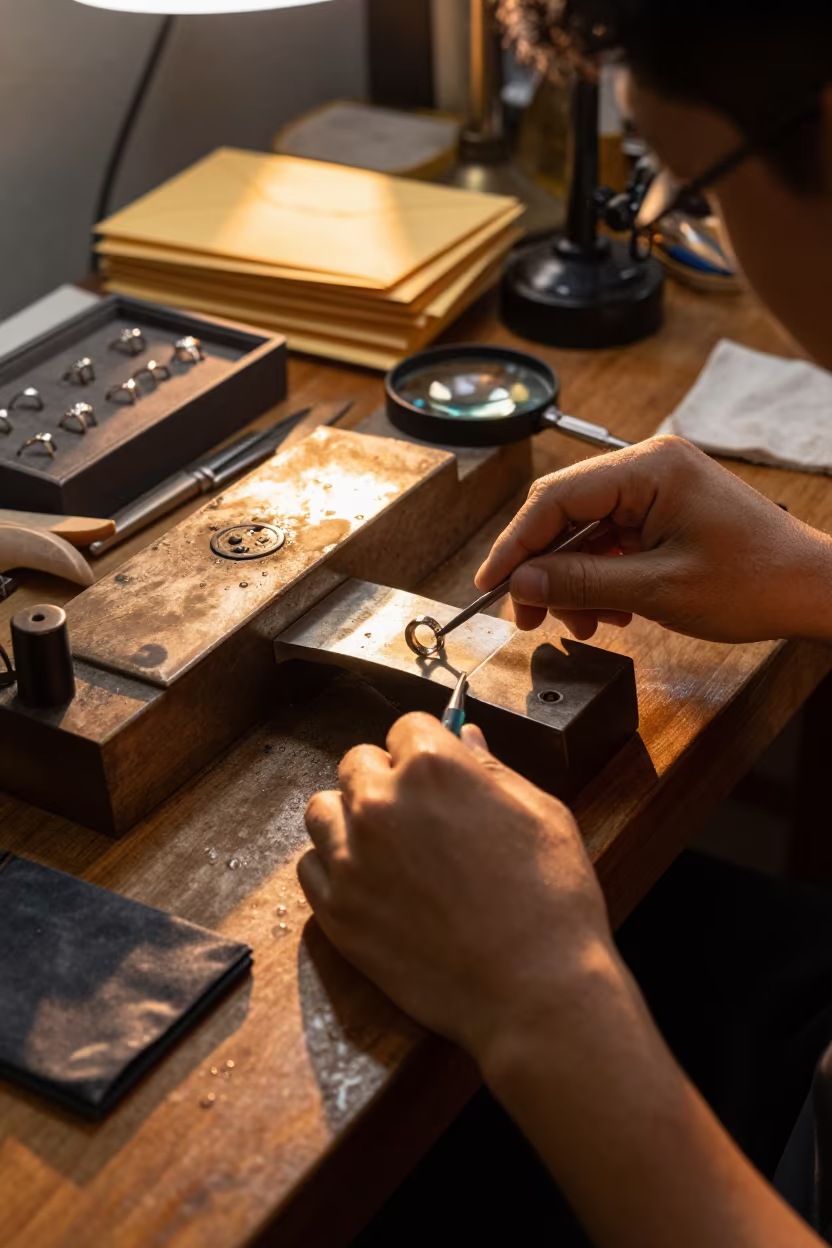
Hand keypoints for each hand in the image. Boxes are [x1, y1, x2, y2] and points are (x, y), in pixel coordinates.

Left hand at [298, 713, 612, 1062]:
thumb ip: (490, 768)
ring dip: (348, 818)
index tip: (435, 770)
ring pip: (322, 810)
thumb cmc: (551, 901)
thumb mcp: (538, 814)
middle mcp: (380, 804)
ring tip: (385, 847)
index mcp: (433, 768)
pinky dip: (333, 868)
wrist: (535, 992)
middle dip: (384, 778)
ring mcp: (350, 858)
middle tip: (416, 813)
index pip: (407, 728)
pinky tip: (369, 883)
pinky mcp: (336, 911)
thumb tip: (464, 737)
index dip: (426, 748)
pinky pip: (309, 867)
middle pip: (357, 763)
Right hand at [476, 435, 831, 643]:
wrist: (811, 590)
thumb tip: (520, 584)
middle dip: (544, 569)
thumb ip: (580, 582)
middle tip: (530, 618)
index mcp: (648, 468)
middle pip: (565, 512)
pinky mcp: (665, 508)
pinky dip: (601, 576)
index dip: (515, 545)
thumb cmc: (753, 582)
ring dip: (574, 580)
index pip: (555, 499)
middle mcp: (649, 465)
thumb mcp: (657, 590)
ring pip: (586, 531)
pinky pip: (612, 538)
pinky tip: (610, 610)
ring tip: (586, 624)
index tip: (490, 585)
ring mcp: (658, 486)